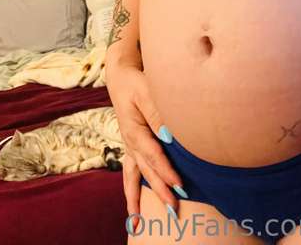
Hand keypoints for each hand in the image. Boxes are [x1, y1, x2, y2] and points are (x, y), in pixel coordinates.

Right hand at [116, 65, 186, 230]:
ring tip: (138, 222)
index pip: (153, 154)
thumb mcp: (146, 92)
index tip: (179, 185)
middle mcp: (129, 142)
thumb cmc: (136, 83)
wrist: (121, 77)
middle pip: (146, 170)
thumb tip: (170, 136)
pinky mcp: (131, 147)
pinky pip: (129, 174)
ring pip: (135, 176)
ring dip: (139, 198)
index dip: (166, 171)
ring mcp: (129, 146)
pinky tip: (133, 209)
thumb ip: (158, 114)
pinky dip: (131, 191)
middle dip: (160, 190)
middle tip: (174, 208)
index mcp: (134, 130)